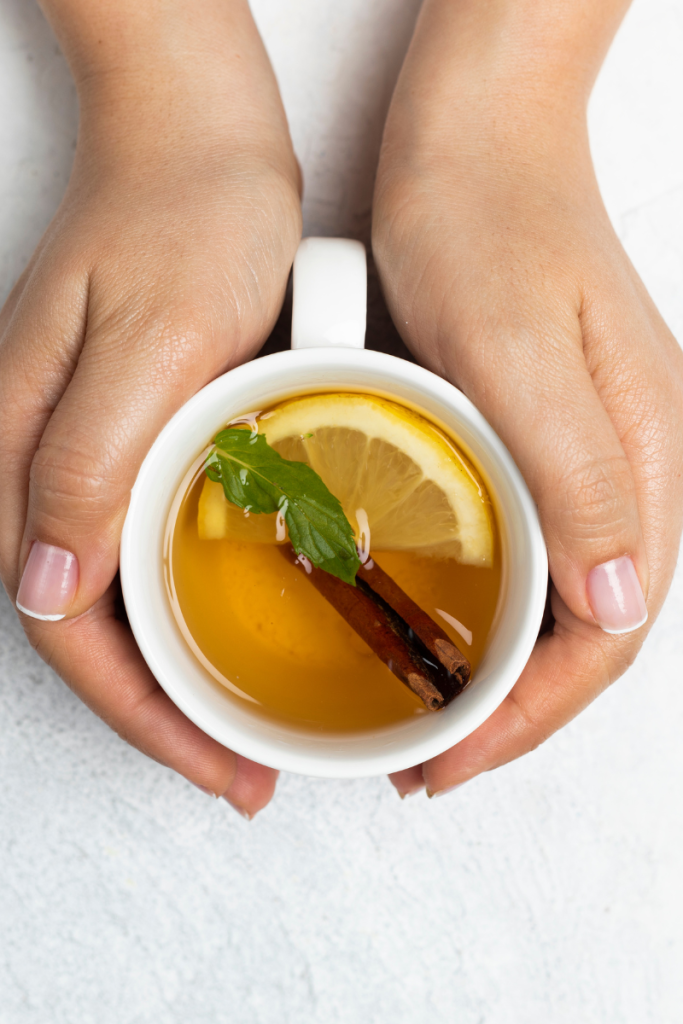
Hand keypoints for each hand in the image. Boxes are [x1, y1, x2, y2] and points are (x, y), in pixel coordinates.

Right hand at [0, 0, 301, 816]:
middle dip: (163, 712)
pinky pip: (149, 548)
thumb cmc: (179, 219)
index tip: (215, 761)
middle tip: (244, 765)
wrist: (201, 141)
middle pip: (91, 629)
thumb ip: (86, 462)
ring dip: (179, 670)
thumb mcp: (145, 341)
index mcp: (25, 454)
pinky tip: (242, 626)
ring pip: (121, 599)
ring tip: (249, 720)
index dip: (140, 711)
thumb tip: (47, 587)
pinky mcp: (133, 437)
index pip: (67, 627)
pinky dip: (191, 606)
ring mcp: (85, 454)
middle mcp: (42, 466)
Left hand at [373, 0, 682, 797]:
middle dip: (511, 716)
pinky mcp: (548, 439)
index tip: (449, 759)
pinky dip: (489, 611)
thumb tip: (619, 605)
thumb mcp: (517, 348)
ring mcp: (594, 456)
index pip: (604, 637)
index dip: (529, 717)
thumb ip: (579, 473)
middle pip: (588, 635)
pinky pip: (533, 552)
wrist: (476, 139)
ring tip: (429, 718)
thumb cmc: (490, 220)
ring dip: (499, 675)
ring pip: (560, 602)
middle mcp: (633, 470)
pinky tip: (440, 625)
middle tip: (427, 761)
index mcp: (644, 461)